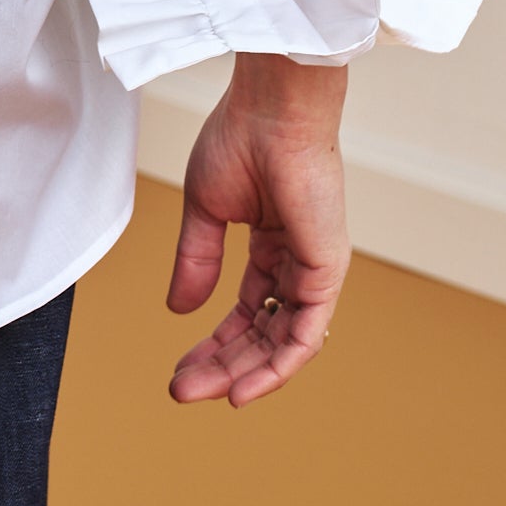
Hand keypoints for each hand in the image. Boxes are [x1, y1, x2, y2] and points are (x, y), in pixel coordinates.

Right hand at [166, 54, 349, 407]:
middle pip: (259, 333)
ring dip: (243, 373)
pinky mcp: (326, 272)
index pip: (244, 309)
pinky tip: (245, 387)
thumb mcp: (205, 210)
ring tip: (203, 394)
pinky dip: (279, 366)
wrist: (271, 111)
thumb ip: (196, 262)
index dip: (212, 341)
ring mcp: (315, 271)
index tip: (178, 368)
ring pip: (281, 342)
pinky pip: (304, 334)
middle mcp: (296, 264)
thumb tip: (179, 311)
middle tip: (180, 390)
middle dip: (220, 365)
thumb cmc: (239, 140)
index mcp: (271, 245)